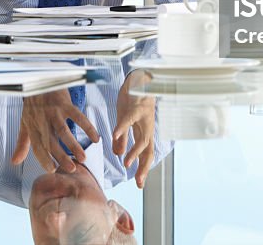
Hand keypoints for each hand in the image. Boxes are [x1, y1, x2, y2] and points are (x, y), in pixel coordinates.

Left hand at [11, 89, 99, 173]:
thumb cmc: (34, 104)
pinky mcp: (65, 103)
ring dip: (73, 145)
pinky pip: (78, 116)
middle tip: (71, 169)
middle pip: (51, 141)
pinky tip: (95, 138)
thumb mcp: (25, 123)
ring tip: (83, 157)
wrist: (40, 79)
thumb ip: (22, 143)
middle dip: (61, 156)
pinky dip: (87, 127)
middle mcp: (42, 120)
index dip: (43, 159)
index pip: (37, 146)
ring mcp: (53, 112)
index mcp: (32, 127)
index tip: (52, 170)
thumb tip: (15, 161)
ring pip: (63, 131)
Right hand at [113, 71, 155, 187]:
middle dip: (143, 168)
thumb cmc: (133, 99)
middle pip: (148, 151)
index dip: (144, 169)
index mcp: (143, 131)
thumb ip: (123, 138)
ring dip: (133, 152)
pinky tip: (114, 136)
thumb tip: (118, 154)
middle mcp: (146, 127)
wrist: (138, 77)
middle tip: (138, 182)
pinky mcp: (135, 106)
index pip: (146, 154)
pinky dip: (121, 128)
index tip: (139, 185)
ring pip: (141, 138)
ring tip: (125, 163)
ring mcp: (143, 117)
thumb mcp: (126, 120)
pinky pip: (128, 119)